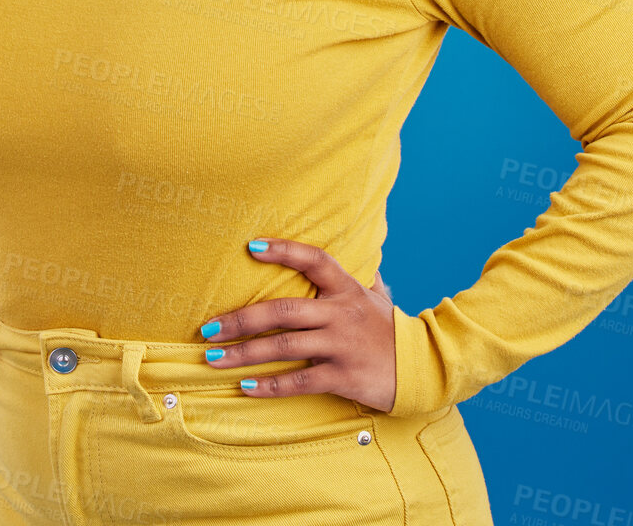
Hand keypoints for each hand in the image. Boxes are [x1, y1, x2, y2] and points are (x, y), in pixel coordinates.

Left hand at [197, 238, 397, 411]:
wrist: (425, 369)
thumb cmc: (390, 330)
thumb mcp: (376, 297)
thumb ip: (360, 276)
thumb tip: (358, 253)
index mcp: (346, 288)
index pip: (314, 260)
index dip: (284, 250)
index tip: (252, 246)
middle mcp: (341, 313)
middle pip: (283, 311)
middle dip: (240, 319)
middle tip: (207, 328)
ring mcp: (341, 345)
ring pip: (284, 347)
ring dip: (244, 353)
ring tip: (214, 358)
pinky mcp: (343, 376)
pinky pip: (300, 381)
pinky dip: (271, 385)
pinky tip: (246, 387)